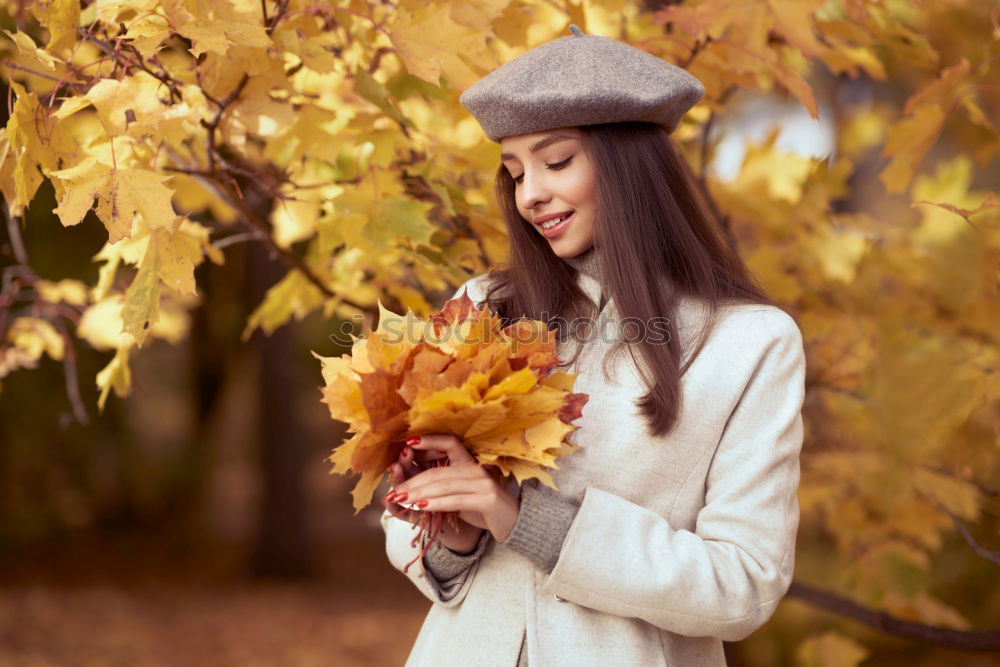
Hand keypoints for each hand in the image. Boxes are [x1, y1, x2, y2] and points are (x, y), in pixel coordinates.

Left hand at [387, 434, 518, 547]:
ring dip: (419, 492)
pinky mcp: (487, 499)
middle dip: (412, 481)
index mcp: (470, 464)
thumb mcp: (460, 496)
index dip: (430, 441)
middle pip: (438, 471)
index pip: (450, 443)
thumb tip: (409, 489)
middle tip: (394, 491)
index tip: (408, 443)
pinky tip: (421, 506)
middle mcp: (476, 470)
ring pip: (444, 485)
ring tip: (401, 499)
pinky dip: (436, 503)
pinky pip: (455, 500)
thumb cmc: (483, 509)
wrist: (513, 524)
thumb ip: (441, 489)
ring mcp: (483, 483)